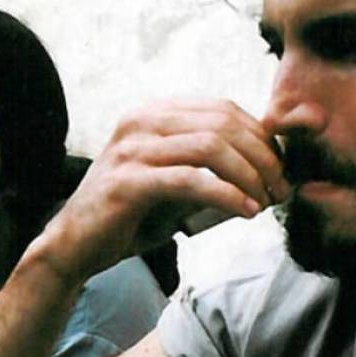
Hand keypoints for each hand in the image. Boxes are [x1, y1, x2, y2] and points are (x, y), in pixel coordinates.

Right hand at [32, 100, 287, 283]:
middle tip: (280, 189)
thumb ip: (212, 168)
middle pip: (222, 123)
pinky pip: (190, 180)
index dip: (261, 137)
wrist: (75, 246)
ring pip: (210, 146)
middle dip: (262, 156)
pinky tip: (245, 211)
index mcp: (154, 114)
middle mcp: (140, 122)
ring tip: (266, 201)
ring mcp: (131, 150)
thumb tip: (269, 165)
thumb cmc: (130, 215)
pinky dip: (226, 194)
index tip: (281, 169)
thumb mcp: (177, 182)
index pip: (223, 110)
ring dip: (249, 174)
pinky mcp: (127, 182)